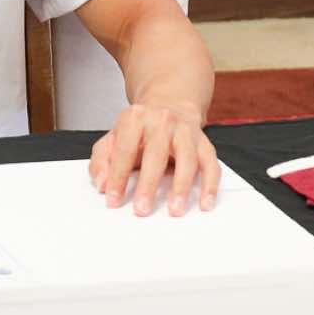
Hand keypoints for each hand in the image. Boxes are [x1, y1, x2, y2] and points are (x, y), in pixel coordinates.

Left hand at [88, 102, 219, 216]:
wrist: (169, 105)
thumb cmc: (140, 129)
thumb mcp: (113, 137)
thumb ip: (102, 160)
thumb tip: (102, 184)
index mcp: (135, 118)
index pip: (124, 149)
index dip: (117, 176)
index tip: (113, 199)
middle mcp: (162, 121)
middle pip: (156, 154)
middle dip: (148, 184)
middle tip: (142, 209)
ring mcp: (185, 131)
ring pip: (187, 158)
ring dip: (182, 186)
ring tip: (175, 209)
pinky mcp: (204, 142)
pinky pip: (211, 164)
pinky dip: (210, 185)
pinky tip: (205, 203)